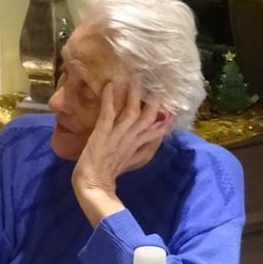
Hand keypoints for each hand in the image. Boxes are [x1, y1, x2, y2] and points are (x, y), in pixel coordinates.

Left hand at [71, 81, 169, 224]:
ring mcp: (117, 135)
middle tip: (155, 79)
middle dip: (152, 97)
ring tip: (135, 76)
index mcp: (138, 143)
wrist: (93, 187)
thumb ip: (142, 146)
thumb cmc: (107, 173)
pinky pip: (108, 113)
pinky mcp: (103, 133)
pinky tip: (109, 85)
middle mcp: (131, 137)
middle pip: (147, 115)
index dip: (163, 111)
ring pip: (131, 111)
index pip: (156, 125)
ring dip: (133, 94)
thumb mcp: (130, 159)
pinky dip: (109, 99)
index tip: (169, 96)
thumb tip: (155, 134)